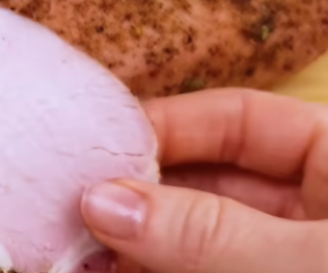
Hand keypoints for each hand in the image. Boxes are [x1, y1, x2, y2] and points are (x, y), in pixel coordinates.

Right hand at [80, 87, 327, 272]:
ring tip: (78, 243)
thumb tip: (102, 202)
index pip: (242, 118)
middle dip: (140, 192)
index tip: (100, 146)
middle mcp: (313, 208)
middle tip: (73, 203)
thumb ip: (207, 231)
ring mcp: (285, 257)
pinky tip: (107, 271)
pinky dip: (150, 271)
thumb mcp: (307, 261)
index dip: (168, 125)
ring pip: (195, 237)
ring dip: (135, 239)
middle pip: (208, 180)